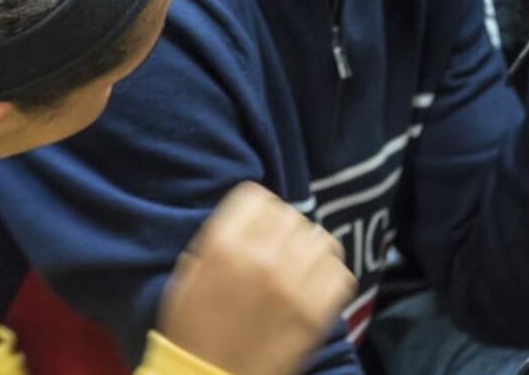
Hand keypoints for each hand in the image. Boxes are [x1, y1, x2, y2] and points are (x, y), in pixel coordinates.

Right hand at [158, 182, 356, 374]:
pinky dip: (329, 274)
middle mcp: (263, 258)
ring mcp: (294, 285)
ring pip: (321, 239)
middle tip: (277, 248)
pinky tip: (314, 283)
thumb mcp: (189, 274)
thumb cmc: (191, 330)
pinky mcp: (316, 312)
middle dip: (284, 229)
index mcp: (225, 246)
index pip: (258, 197)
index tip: (258, 225)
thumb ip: (219, 239)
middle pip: (292, 215)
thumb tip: (250, 218)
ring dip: (310, 248)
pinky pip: (339, 273)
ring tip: (300, 263)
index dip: (258, 210)